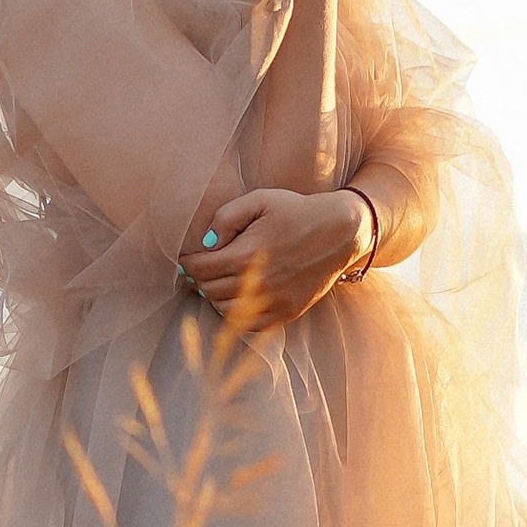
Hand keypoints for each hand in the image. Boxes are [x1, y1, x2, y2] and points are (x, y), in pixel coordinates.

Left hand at [181, 187, 366, 330]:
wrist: (341, 232)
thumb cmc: (297, 211)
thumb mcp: (260, 200)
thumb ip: (226, 218)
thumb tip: (205, 244)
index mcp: (246, 255)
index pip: (199, 269)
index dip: (187, 264)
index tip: (185, 259)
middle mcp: (258, 284)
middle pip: (208, 291)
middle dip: (198, 280)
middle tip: (198, 271)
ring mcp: (274, 302)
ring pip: (225, 311)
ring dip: (215, 298)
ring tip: (216, 283)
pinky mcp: (287, 313)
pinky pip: (250, 325)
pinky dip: (237, 315)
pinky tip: (237, 299)